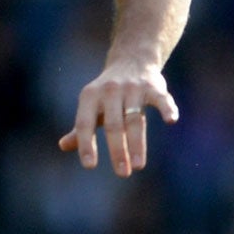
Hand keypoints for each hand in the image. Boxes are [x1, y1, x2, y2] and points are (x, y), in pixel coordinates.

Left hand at [60, 62, 179, 176]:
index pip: (84, 124)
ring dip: (137, 144)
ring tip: (138, 165)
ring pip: (135, 119)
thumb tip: (63, 146)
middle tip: (122, 173)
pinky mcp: (154, 86)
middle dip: (117, 151)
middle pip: (113, 126)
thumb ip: (79, 128)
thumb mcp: (91, 107)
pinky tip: (171, 121)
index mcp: (90, 97)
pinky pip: (161, 98)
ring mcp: (133, 88)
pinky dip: (167, 108)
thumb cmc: (107, 94)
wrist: (132, 60)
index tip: (89, 166)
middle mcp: (110, 91)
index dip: (86, 145)